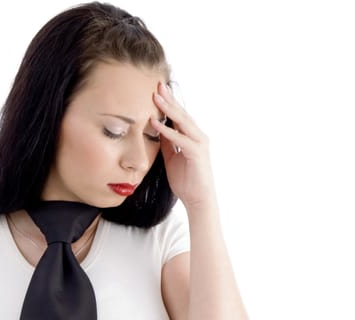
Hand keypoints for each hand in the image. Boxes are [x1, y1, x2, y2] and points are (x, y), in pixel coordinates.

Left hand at [151, 82, 215, 208]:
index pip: (179, 116)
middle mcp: (198, 137)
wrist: (198, 199)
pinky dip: (167, 131)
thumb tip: (156, 130)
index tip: (156, 90)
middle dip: (169, 99)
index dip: (168, 103)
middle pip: (181, 114)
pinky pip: (180, 139)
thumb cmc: (186, 180)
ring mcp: (199, 144)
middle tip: (157, 84)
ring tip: (155, 97)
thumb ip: (166, 143)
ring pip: (183, 122)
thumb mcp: (171, 158)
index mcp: (192, 137)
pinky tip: (155, 123)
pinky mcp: (197, 153)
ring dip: (169, 109)